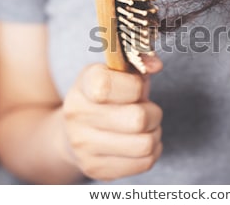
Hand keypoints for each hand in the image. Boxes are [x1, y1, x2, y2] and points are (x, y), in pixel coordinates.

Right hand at [61, 58, 162, 180]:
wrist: (73, 131)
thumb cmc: (108, 97)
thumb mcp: (119, 72)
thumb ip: (140, 62)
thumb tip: (156, 65)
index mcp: (84, 84)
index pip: (107, 86)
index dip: (135, 86)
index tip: (135, 88)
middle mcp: (77, 115)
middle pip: (138, 119)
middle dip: (154, 113)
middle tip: (148, 110)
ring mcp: (83, 145)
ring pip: (145, 144)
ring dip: (154, 134)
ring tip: (145, 128)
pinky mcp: (96, 168)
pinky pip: (145, 163)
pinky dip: (152, 152)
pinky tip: (140, 142)